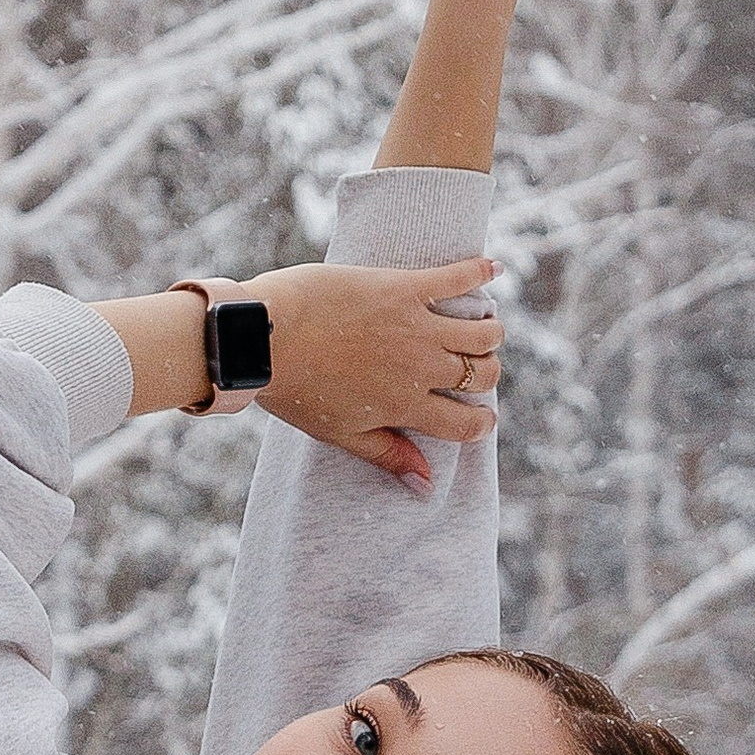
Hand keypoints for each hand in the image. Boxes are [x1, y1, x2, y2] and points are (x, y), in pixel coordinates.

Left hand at [254, 256, 502, 490]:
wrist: (263, 335)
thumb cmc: (293, 388)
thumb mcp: (340, 432)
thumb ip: (387, 455)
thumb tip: (427, 486)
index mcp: (405, 407)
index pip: (466, 423)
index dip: (481, 423)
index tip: (482, 417)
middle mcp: (420, 368)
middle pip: (481, 375)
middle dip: (486, 376)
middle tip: (475, 369)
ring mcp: (415, 325)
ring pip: (481, 331)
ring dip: (489, 332)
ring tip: (483, 329)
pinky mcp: (403, 287)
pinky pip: (455, 278)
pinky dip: (478, 272)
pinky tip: (490, 268)